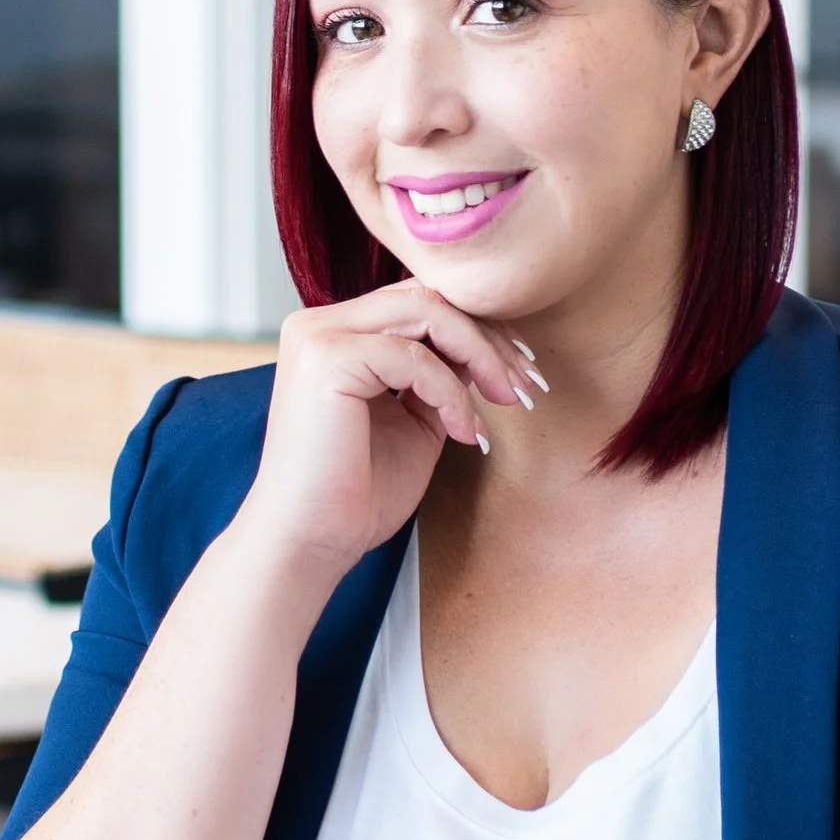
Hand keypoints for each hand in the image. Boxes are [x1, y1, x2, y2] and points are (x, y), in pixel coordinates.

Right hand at [238, 284, 540, 581]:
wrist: (313, 542)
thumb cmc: (358, 492)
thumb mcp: (416, 417)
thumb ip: (440, 374)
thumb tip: (488, 344)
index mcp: (337, 333)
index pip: (419, 302)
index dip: (477, 328)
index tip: (521, 368)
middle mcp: (320, 324)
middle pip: (426, 297)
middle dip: (488, 337)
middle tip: (526, 383)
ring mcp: (319, 336)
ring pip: (426, 312)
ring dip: (480, 355)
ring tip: (507, 400)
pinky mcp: (326, 359)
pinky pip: (414, 358)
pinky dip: (451, 393)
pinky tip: (464, 433)